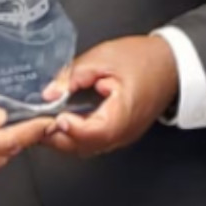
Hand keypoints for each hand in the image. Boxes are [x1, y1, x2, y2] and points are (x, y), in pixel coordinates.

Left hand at [42, 35, 178, 157]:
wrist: (171, 62)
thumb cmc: (144, 59)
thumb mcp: (104, 58)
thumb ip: (74, 75)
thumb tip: (49, 92)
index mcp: (123, 115)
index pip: (92, 134)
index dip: (69, 128)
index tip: (53, 116)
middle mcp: (123, 132)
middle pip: (84, 147)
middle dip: (57, 138)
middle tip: (35, 122)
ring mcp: (122, 135)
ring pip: (86, 148)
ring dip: (63, 138)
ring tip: (43, 121)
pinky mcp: (119, 132)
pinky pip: (93, 141)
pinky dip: (75, 135)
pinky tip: (61, 121)